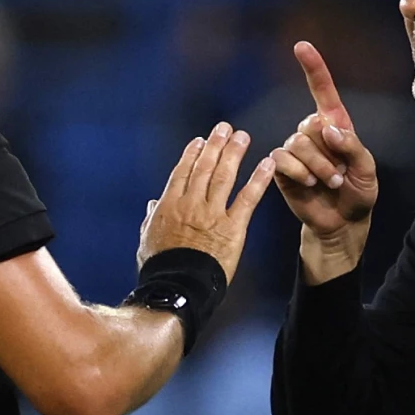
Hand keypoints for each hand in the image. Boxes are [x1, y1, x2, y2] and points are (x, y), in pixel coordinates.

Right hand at [138, 122, 275, 282]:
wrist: (177, 286)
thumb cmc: (161, 267)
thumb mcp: (147, 240)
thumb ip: (150, 220)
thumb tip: (152, 205)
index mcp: (170, 205)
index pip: (182, 172)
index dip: (192, 154)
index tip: (200, 140)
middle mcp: (191, 203)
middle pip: (204, 168)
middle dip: (215, 146)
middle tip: (224, 129)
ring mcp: (212, 213)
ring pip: (224, 177)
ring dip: (234, 154)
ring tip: (242, 137)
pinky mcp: (233, 227)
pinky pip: (247, 199)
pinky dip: (258, 180)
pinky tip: (267, 164)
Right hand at [270, 42, 377, 279]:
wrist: (341, 223)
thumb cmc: (358, 193)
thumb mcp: (367, 170)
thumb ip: (352, 146)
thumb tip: (328, 129)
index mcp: (335, 125)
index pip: (323, 91)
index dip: (313, 68)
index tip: (301, 46)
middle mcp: (312, 132)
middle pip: (309, 126)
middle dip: (327, 154)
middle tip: (338, 176)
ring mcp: (295, 150)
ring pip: (296, 144)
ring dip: (316, 167)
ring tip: (328, 183)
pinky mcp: (281, 168)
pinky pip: (282, 159)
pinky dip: (298, 173)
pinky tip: (309, 184)